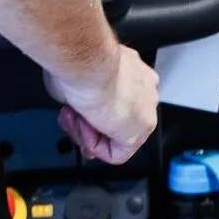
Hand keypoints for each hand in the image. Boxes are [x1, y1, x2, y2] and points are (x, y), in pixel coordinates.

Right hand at [47, 45, 158, 164]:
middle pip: (117, 119)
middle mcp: (146, 90)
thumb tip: (74, 100)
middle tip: (72, 120)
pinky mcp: (138, 133)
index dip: (95, 114)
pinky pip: (117, 153)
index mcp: (135, 72)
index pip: (119, 100)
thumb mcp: (80, 76)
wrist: (88, 68)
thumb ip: (85, 92)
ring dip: (88, 132)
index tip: (79, 117)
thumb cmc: (81, 64)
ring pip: (117, 136)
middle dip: (89, 125)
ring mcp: (145, 111)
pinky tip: (86, 130)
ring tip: (75, 117)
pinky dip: (96, 146)